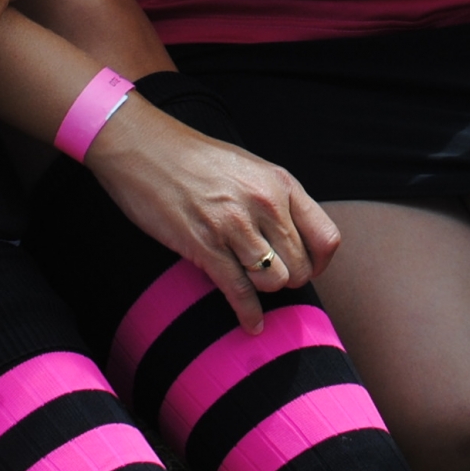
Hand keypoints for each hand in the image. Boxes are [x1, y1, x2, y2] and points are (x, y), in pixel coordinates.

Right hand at [82, 99, 339, 333]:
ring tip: (251, 283)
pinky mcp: (205, 245)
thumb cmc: (194, 158)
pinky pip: (239, 291)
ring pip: (274, 281)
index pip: (327, 238)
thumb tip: (292, 237)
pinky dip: (247, 313)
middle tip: (270, 276)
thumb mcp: (249, 167)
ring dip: (265, 289)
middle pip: (301, 267)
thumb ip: (274, 199)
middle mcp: (265, 203)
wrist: (142, 147)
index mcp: (280, 183)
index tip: (305, 268)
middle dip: (289, 279)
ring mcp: (235, 225)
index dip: (319, 263)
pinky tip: (251, 324)